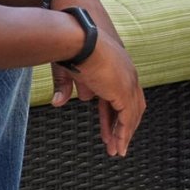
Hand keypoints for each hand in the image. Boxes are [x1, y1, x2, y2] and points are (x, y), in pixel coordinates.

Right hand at [62, 37, 143, 156]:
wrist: (76, 38)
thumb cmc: (69, 49)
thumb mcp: (66, 71)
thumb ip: (65, 88)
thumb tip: (59, 103)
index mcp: (116, 68)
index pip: (120, 96)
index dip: (113, 115)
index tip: (109, 130)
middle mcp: (127, 75)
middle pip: (130, 106)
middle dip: (122, 127)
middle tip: (116, 144)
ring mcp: (128, 83)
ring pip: (131, 115)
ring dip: (123, 135)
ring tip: (117, 151)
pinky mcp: (124, 91)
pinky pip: (126, 118)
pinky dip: (123, 133)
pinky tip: (118, 145)